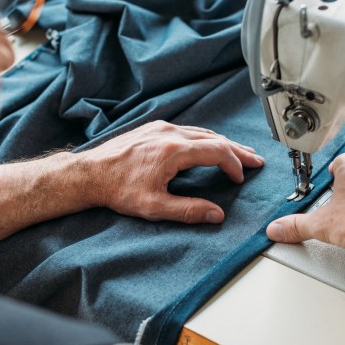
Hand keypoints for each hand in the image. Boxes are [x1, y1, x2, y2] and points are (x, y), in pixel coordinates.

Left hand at [82, 120, 263, 223]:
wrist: (90, 173)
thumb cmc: (117, 189)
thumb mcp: (154, 207)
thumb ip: (188, 211)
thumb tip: (216, 215)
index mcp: (173, 151)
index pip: (217, 151)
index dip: (234, 164)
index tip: (240, 177)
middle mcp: (170, 134)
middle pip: (214, 138)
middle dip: (237, 151)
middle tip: (255, 160)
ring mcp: (161, 129)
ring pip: (202, 132)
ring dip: (223, 144)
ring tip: (239, 153)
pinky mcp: (154, 129)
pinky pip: (188, 130)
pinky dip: (205, 139)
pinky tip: (209, 147)